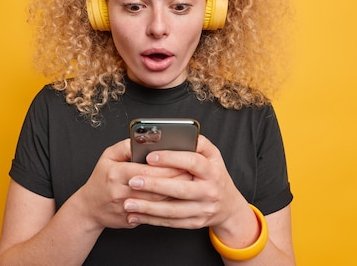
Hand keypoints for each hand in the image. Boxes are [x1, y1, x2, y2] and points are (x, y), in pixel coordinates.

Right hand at [71, 139, 194, 230]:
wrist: (89, 208)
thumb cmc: (101, 178)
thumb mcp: (108, 156)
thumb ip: (126, 146)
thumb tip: (146, 139)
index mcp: (116, 174)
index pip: (147, 171)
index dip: (167, 167)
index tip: (183, 161)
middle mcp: (121, 192)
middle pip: (156, 187)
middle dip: (176, 179)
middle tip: (193, 172)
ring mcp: (126, 209)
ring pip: (158, 202)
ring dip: (176, 193)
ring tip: (190, 183)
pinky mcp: (132, 220)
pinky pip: (154, 213)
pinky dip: (168, 205)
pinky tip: (179, 197)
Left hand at [122, 135, 246, 228]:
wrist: (228, 206)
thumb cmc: (214, 174)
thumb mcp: (212, 155)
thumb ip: (197, 143)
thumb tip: (178, 133)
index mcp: (212, 171)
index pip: (192, 162)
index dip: (171, 158)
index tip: (150, 156)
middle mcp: (209, 191)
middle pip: (180, 189)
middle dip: (154, 185)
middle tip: (132, 181)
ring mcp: (203, 209)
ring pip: (173, 210)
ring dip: (148, 208)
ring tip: (128, 203)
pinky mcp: (195, 223)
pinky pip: (171, 222)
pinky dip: (151, 220)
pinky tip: (135, 216)